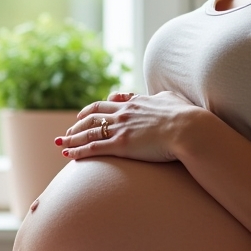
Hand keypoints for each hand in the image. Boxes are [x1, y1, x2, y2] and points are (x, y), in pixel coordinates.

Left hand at [56, 91, 207, 162]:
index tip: (83, 114)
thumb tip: (159, 96)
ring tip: (61, 143)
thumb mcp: (171, 99)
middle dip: (77, 124)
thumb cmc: (186, 116)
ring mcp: (120, 129)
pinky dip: (79, 151)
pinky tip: (69, 154)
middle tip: (68, 131)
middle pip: (92, 116)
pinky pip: (93, 147)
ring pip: (88, 132)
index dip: (92, 110)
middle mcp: (123, 114)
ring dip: (72, 138)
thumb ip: (160, 97)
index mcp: (134, 102)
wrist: (189, 129)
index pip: (106, 104)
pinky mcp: (121, 145)